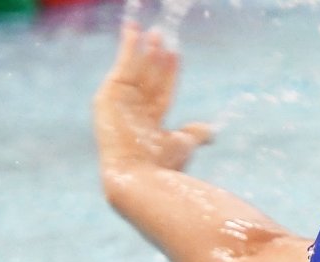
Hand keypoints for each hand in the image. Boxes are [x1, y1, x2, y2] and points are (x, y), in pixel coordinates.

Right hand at [93, 23, 212, 171]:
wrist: (139, 174)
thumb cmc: (162, 164)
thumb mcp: (183, 144)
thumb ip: (195, 134)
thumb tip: (211, 132)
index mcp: (149, 123)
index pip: (162, 90)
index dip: (169, 71)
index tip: (175, 52)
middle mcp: (133, 112)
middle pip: (148, 76)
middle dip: (155, 56)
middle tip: (161, 34)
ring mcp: (120, 103)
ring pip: (134, 68)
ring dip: (141, 48)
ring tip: (152, 29)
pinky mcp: (108, 95)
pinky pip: (122, 65)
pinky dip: (127, 46)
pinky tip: (133, 29)